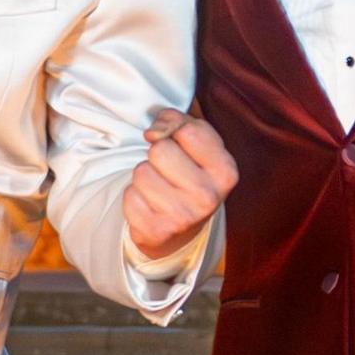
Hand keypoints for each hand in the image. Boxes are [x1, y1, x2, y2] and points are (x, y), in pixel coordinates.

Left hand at [123, 107, 236, 261]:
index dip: (174, 130)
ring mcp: (182, 217)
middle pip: (160, 150)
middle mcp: (208, 197)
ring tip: (159, 188)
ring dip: (144, 176)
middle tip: (168, 170)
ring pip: (141, 172)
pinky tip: (150, 204)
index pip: (188, 130)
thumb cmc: (190, 176)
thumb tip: (153, 132)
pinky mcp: (156, 231)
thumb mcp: (198, 145)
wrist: (182, 230)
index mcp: (225, 171)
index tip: (177, 143)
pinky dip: (134, 196)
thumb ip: (180, 123)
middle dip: (158, 155)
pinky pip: (129, 196)